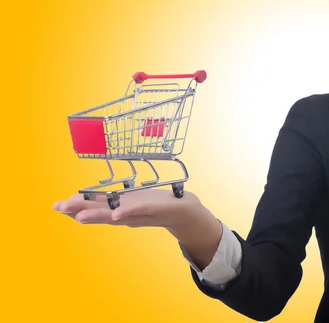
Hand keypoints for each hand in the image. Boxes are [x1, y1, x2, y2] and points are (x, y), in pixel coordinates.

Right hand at [52, 188, 202, 229]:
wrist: (183, 212)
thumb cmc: (156, 204)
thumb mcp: (130, 202)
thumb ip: (112, 202)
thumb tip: (90, 199)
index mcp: (119, 208)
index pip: (95, 206)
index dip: (76, 206)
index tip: (57, 205)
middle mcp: (126, 213)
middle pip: (100, 211)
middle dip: (80, 210)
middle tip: (60, 208)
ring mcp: (139, 212)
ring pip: (115, 214)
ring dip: (98, 215)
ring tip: (80, 216)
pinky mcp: (155, 209)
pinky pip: (140, 210)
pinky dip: (127, 212)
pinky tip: (116, 214)